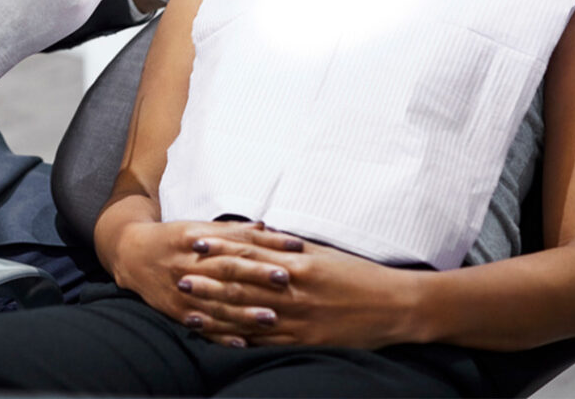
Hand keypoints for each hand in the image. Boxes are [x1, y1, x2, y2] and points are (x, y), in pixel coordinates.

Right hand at [110, 220, 300, 342]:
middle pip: (228, 270)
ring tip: (271, 317)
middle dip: (257, 275)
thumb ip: (232, 231)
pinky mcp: (176, 312)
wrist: (132, 255)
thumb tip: (266, 228)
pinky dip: (222, 335)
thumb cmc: (172, 238)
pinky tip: (242, 341)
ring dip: (244, 311)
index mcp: (196, 238)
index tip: (293, 247)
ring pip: (217, 302)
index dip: (266, 244)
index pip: (237, 242)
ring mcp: (182, 290)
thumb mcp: (198, 227)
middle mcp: (189, 263)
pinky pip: (203, 325)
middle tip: (286, 279)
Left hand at [177, 237, 420, 348]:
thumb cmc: (358, 273)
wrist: (394, 305)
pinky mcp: (306, 341)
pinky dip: (243, 339)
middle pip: (242, 284)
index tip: (195, 242)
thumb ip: (288, 245)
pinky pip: (268, 341)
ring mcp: (298, 318)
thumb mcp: (322, 251)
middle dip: (208, 281)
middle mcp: (293, 289)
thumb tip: (259, 232)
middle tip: (179, 276)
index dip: (219, 248)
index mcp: (296, 262)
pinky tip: (222, 338)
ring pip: (248, 314)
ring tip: (191, 308)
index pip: (249, 253)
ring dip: (217, 311)